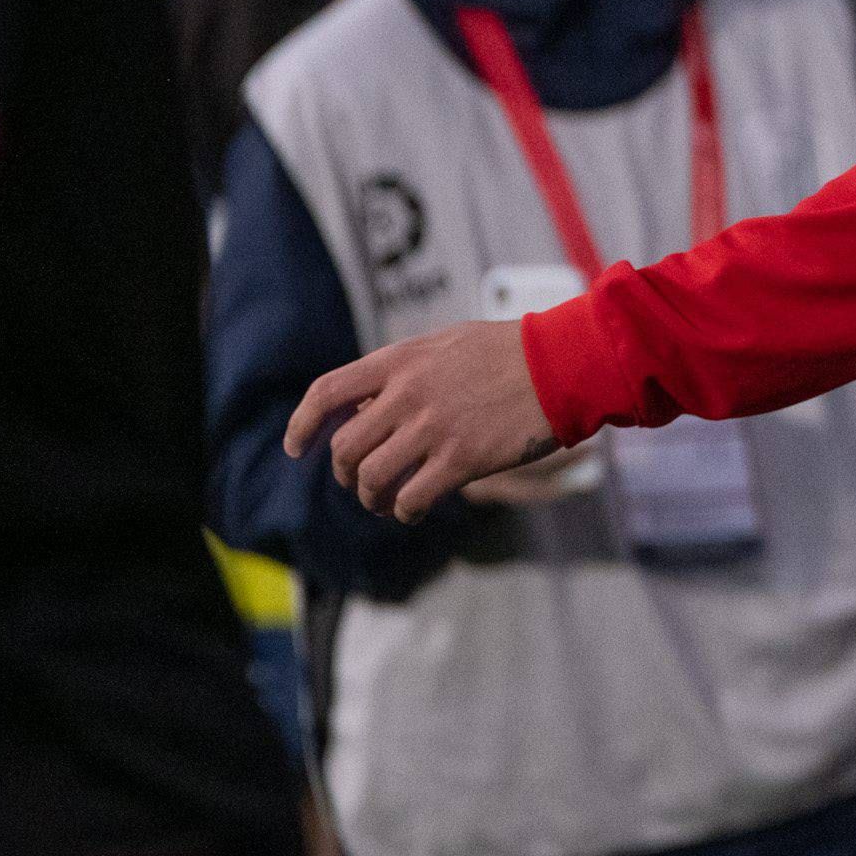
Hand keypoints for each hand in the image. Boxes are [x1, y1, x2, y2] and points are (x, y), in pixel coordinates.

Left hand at [286, 320, 560, 522]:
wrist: (560, 364)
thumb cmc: (508, 352)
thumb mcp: (445, 343)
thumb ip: (405, 370)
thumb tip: (371, 402)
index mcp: (399, 360)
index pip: (327, 392)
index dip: (302, 424)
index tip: (295, 447)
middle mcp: (407, 394)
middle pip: (345, 447)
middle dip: (344, 473)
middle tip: (357, 482)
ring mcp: (432, 429)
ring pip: (371, 478)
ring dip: (370, 499)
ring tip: (384, 502)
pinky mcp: (461, 460)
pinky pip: (412, 499)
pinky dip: (404, 512)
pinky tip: (413, 510)